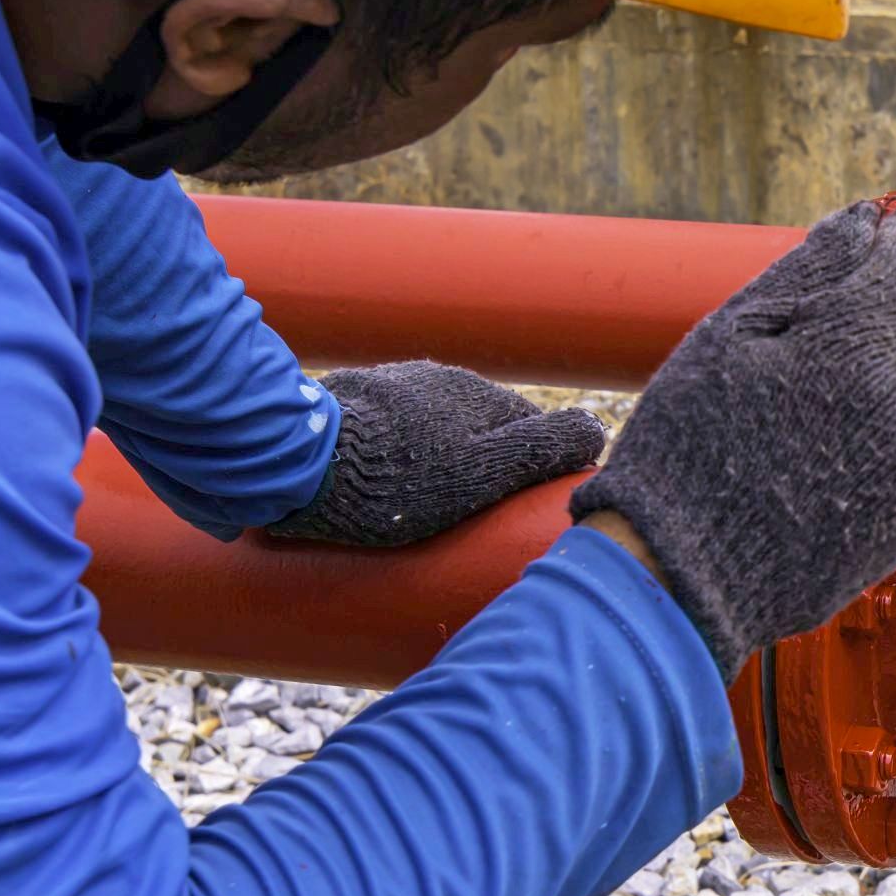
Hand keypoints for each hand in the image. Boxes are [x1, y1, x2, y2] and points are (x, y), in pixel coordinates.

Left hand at [269, 362, 604, 546]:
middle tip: (466, 514)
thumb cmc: (396, 481)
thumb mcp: (483, 473)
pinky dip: (396, 453)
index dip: (531, 471)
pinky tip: (381, 484)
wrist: (298, 463)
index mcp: (479, 396)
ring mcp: (394, 386)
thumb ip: (542, 450)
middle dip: (480, 465)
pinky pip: (392, 428)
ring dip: (436, 458)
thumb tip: (597, 430)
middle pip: (479, 429)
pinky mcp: (353, 401)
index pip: (528, 432)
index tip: (520, 509)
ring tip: (418, 504)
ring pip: (434, 427)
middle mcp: (440, 381)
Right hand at [570, 203, 895, 672]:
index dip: (890, 244)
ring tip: (804, 389)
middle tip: (820, 315)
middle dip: (878, 311)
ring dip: (876, 374)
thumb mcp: (731, 332)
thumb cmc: (689, 442)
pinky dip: (872, 435)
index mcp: (865, 349)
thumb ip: (809, 268)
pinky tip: (815, 444)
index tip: (873, 232)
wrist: (677, 573)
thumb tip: (862, 220)